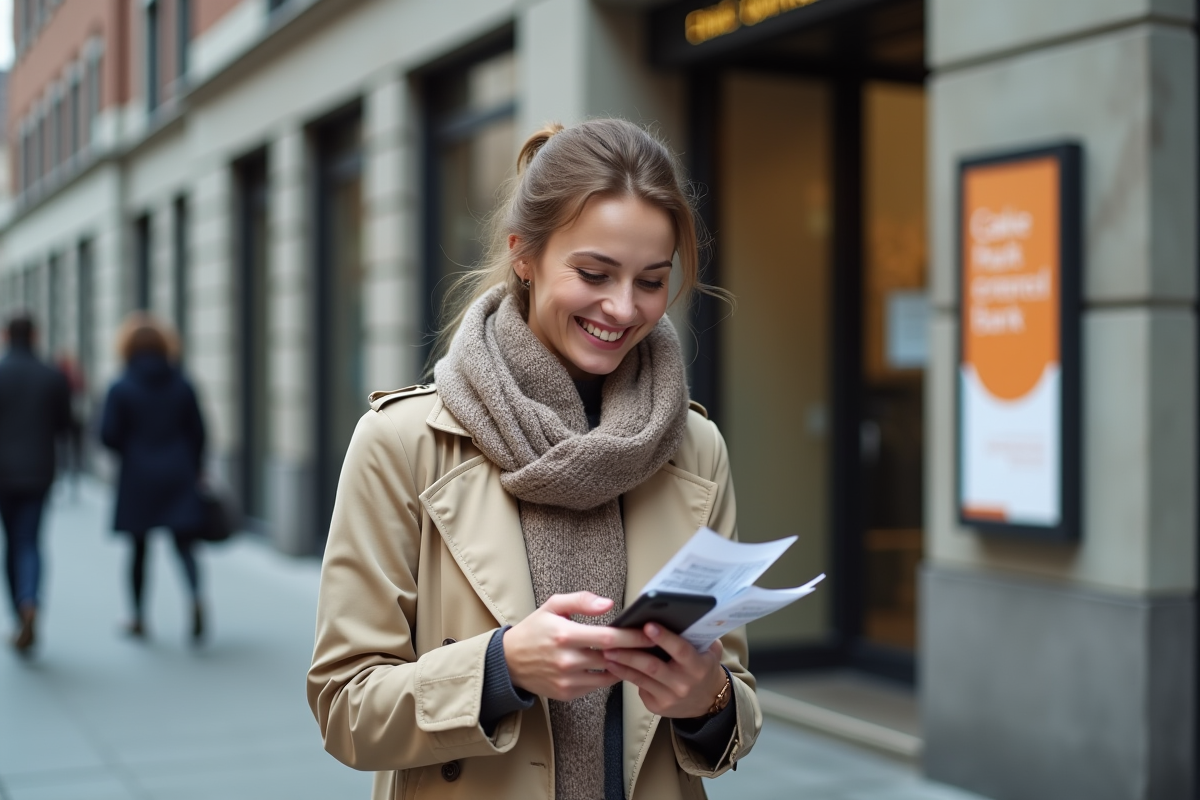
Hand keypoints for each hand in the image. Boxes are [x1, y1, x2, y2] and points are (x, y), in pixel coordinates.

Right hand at [503, 592, 653, 701]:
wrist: (509, 661)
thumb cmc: (534, 630)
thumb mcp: (553, 606)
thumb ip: (581, 601)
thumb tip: (608, 604)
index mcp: (564, 634)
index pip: (608, 638)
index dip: (632, 636)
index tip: (649, 633)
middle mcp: (566, 660)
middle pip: (612, 657)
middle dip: (635, 651)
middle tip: (652, 644)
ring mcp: (567, 680)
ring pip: (608, 675)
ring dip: (622, 665)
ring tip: (634, 655)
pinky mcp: (567, 694)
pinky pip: (596, 686)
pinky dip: (606, 675)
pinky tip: (611, 665)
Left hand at [602, 624, 727, 718]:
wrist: (707, 701)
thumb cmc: (703, 667)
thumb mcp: (709, 651)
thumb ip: (697, 635)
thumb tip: (677, 613)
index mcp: (697, 666)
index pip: (680, 650)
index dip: (664, 638)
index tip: (647, 625)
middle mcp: (683, 683)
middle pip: (653, 666)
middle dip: (630, 654)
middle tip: (611, 642)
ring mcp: (670, 697)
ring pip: (641, 678)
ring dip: (621, 665)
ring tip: (606, 653)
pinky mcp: (658, 706)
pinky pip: (639, 688)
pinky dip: (625, 676)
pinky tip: (613, 666)